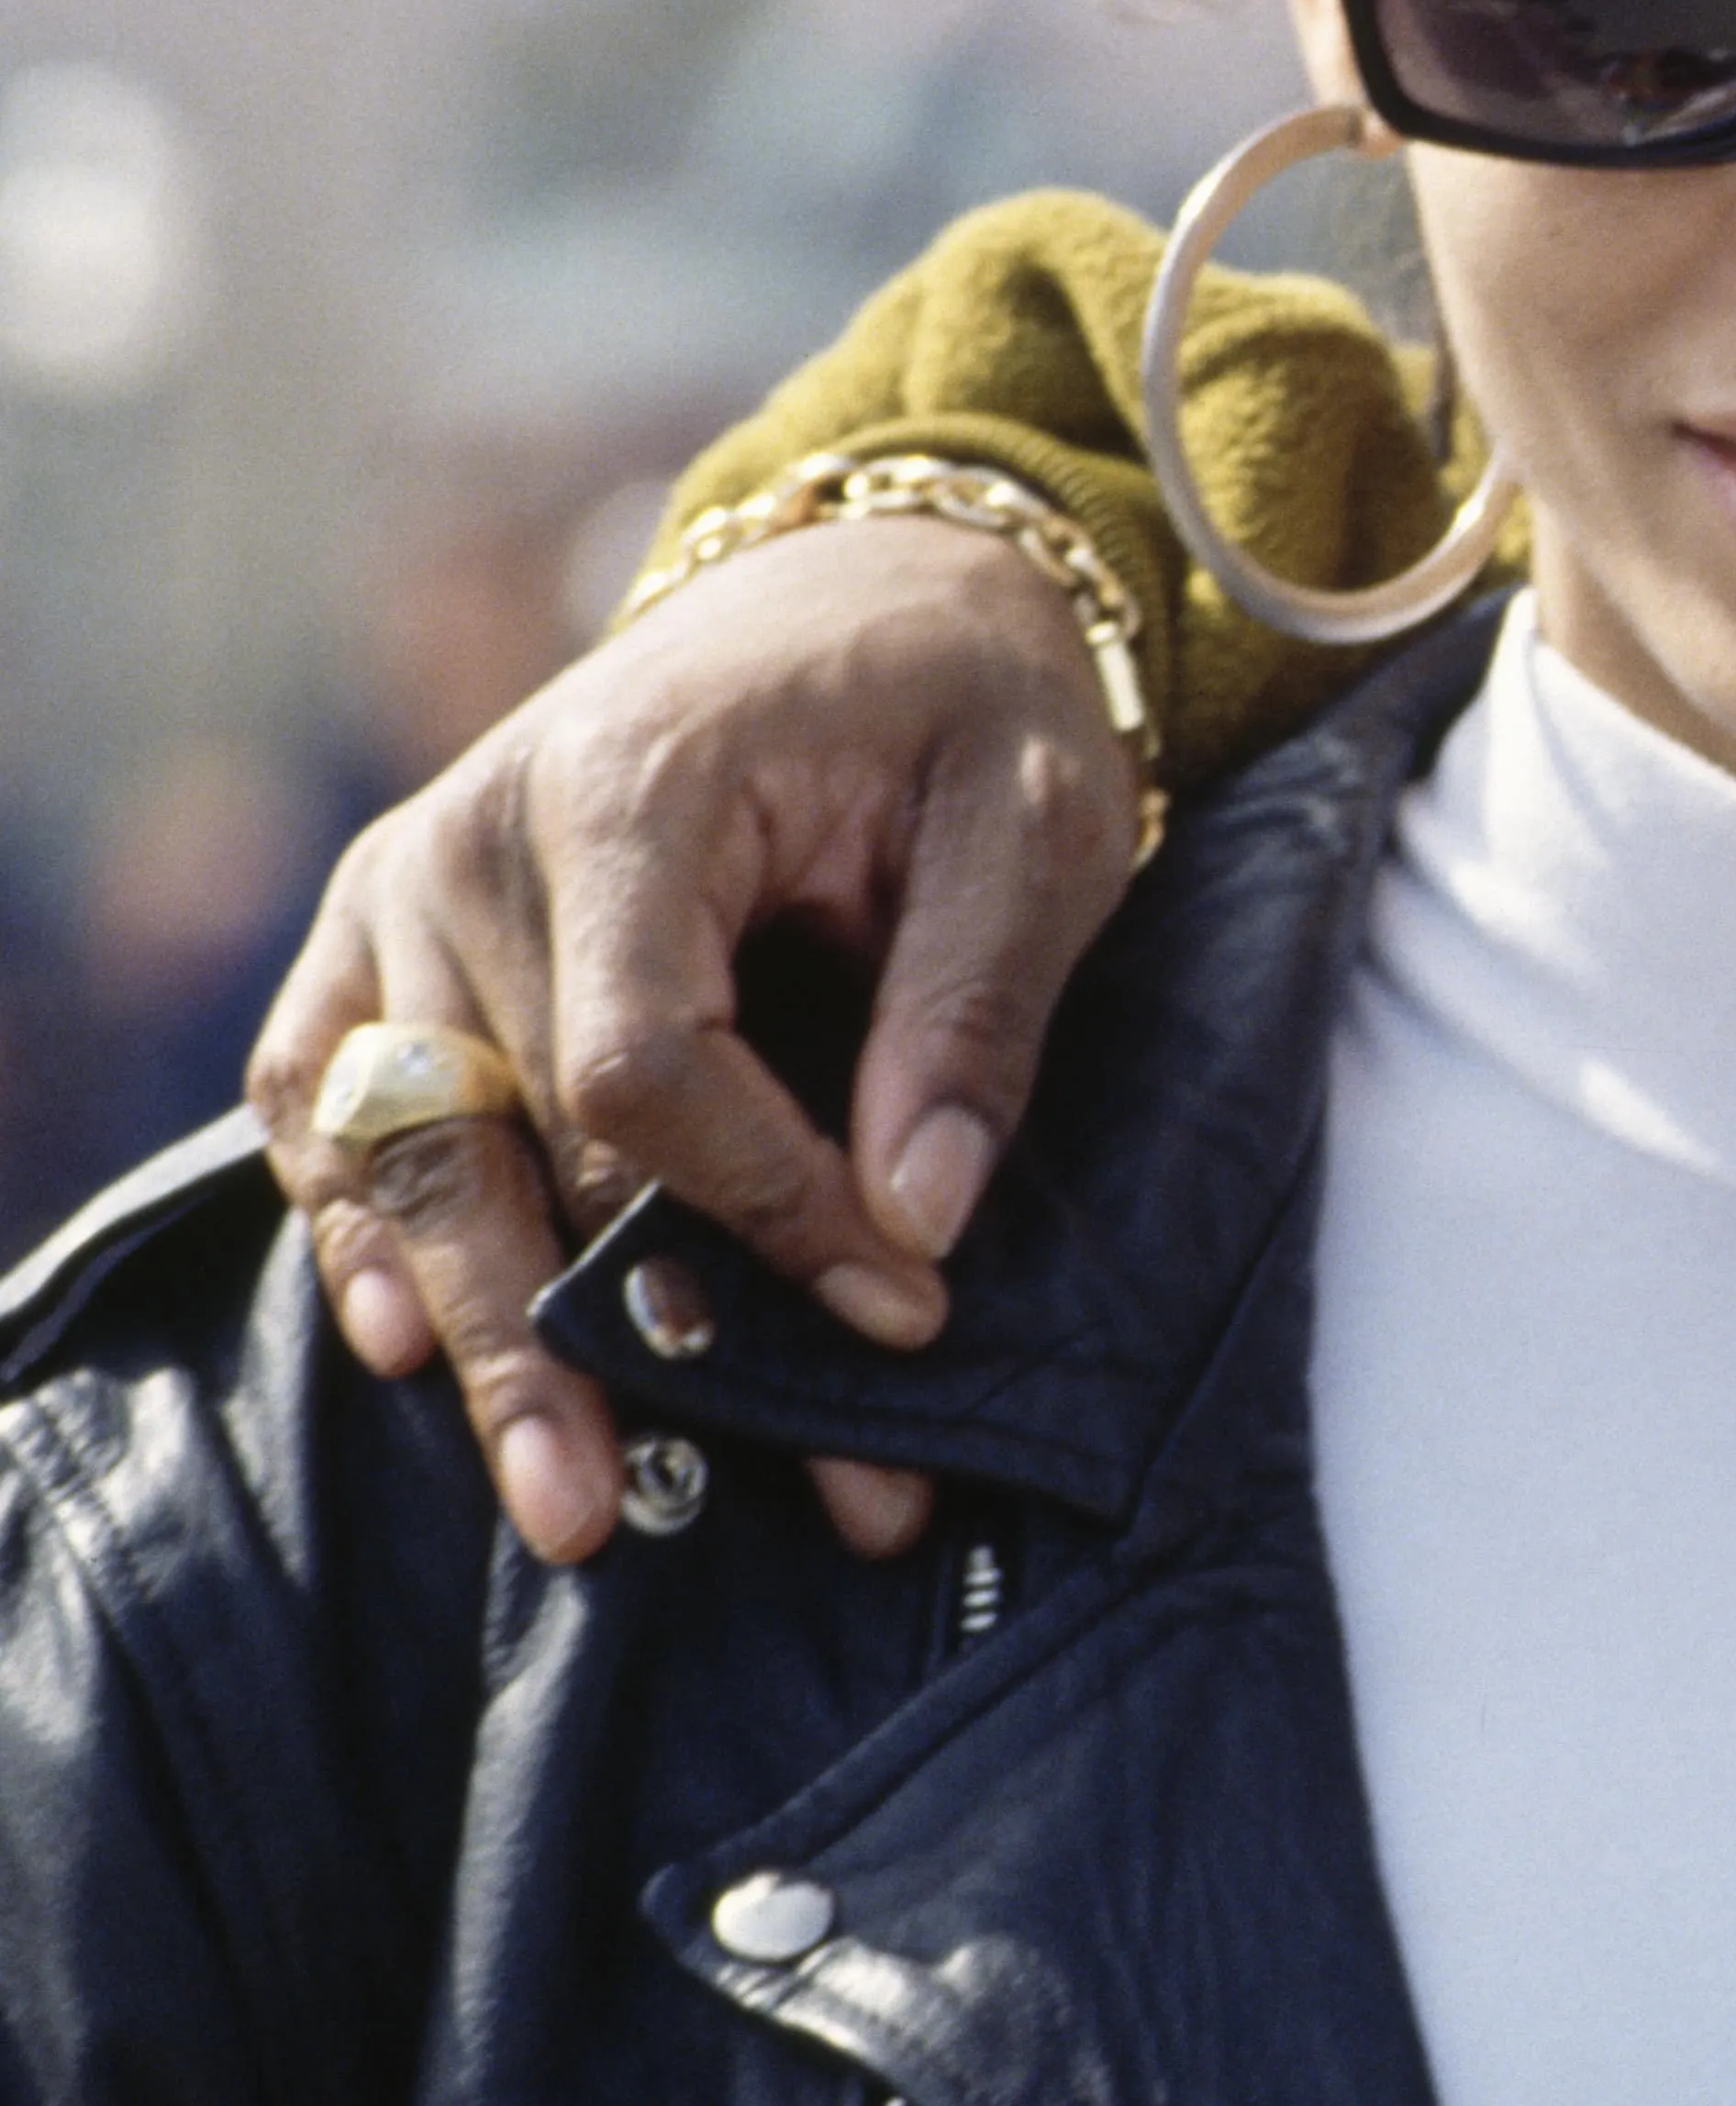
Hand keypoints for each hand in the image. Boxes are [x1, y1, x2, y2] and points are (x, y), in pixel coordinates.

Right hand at [246, 515, 1149, 1563]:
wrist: (861, 591)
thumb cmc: (963, 704)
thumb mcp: (1038, 820)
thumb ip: (974, 1012)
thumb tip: (920, 1220)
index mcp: (634, 787)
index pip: (645, 1061)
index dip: (760, 1210)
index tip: (895, 1310)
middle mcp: (478, 840)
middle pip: (509, 1136)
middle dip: (602, 1339)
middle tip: (641, 1514)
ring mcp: (406, 888)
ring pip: (408, 1152)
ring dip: (476, 1332)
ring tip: (560, 1498)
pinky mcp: (386, 934)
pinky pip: (328, 1103)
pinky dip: (366, 1226)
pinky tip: (411, 1345)